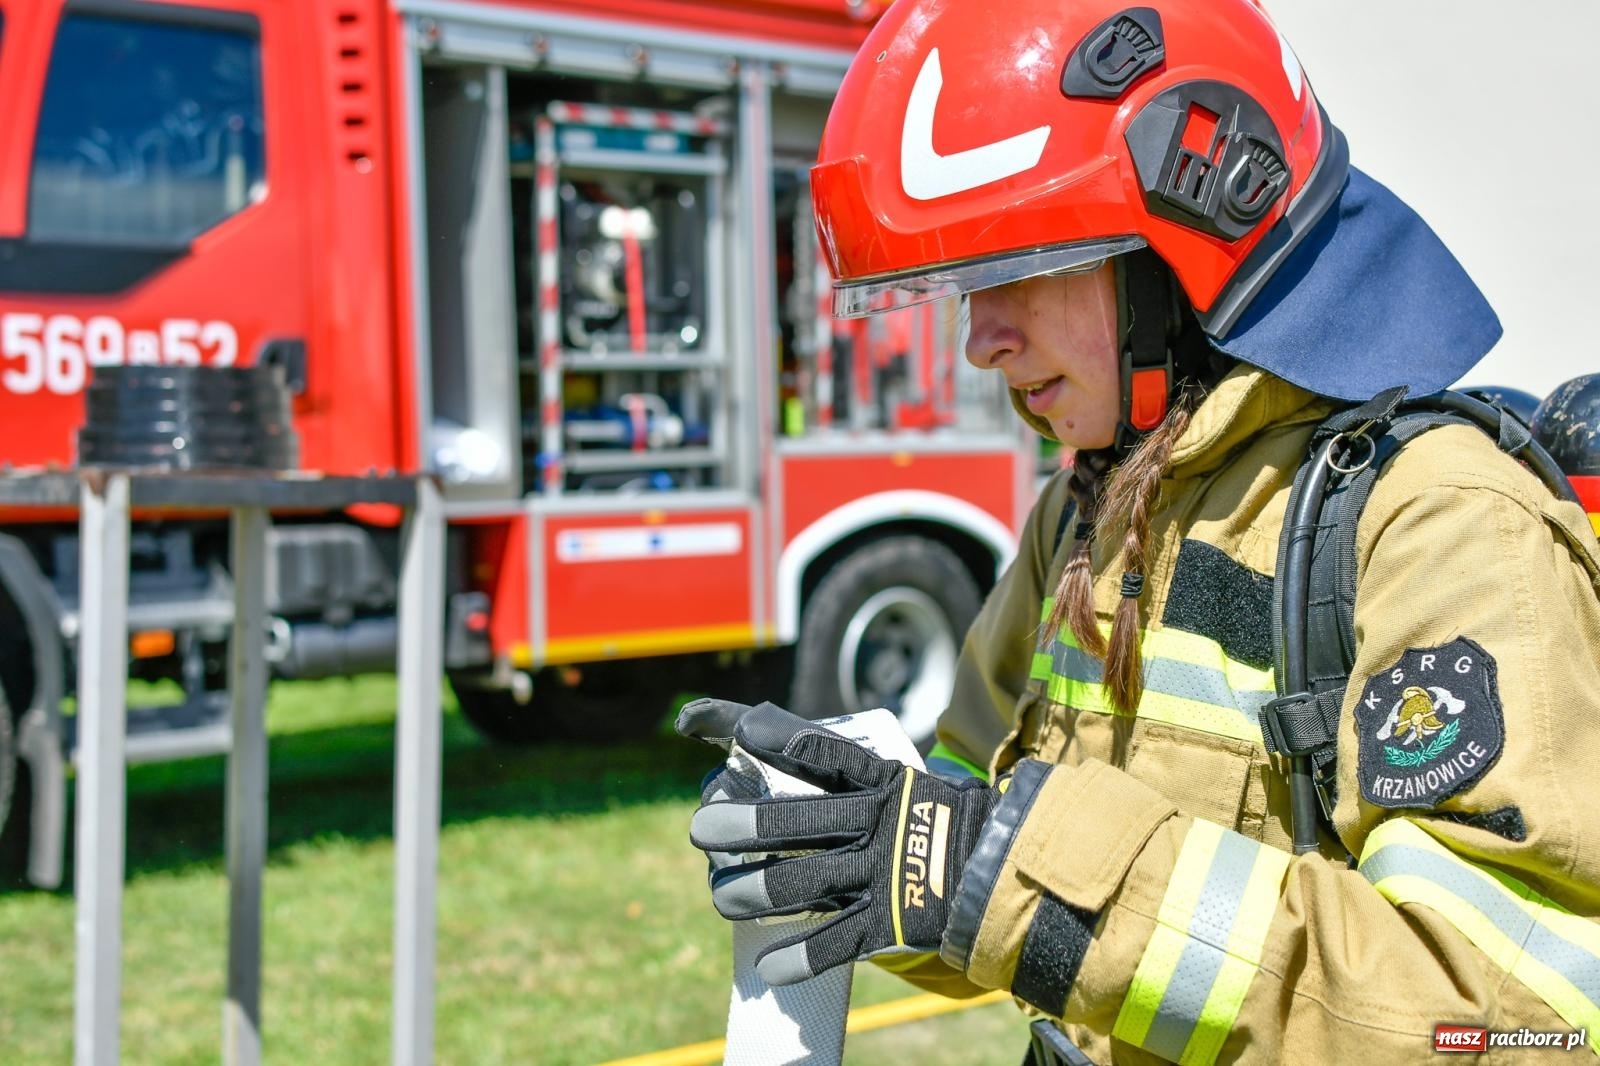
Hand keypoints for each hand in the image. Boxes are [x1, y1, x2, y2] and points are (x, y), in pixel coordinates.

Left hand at [677, 699, 997, 984]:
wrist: (1010, 867)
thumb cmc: (942, 819)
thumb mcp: (902, 782)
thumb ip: (849, 775)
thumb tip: (767, 744)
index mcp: (879, 779)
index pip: (814, 747)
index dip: (766, 733)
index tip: (717, 726)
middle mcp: (877, 820)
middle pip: (799, 820)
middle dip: (745, 825)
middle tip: (700, 829)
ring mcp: (884, 871)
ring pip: (806, 882)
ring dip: (754, 891)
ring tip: (721, 896)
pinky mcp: (894, 920)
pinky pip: (838, 941)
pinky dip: (801, 956)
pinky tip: (769, 967)